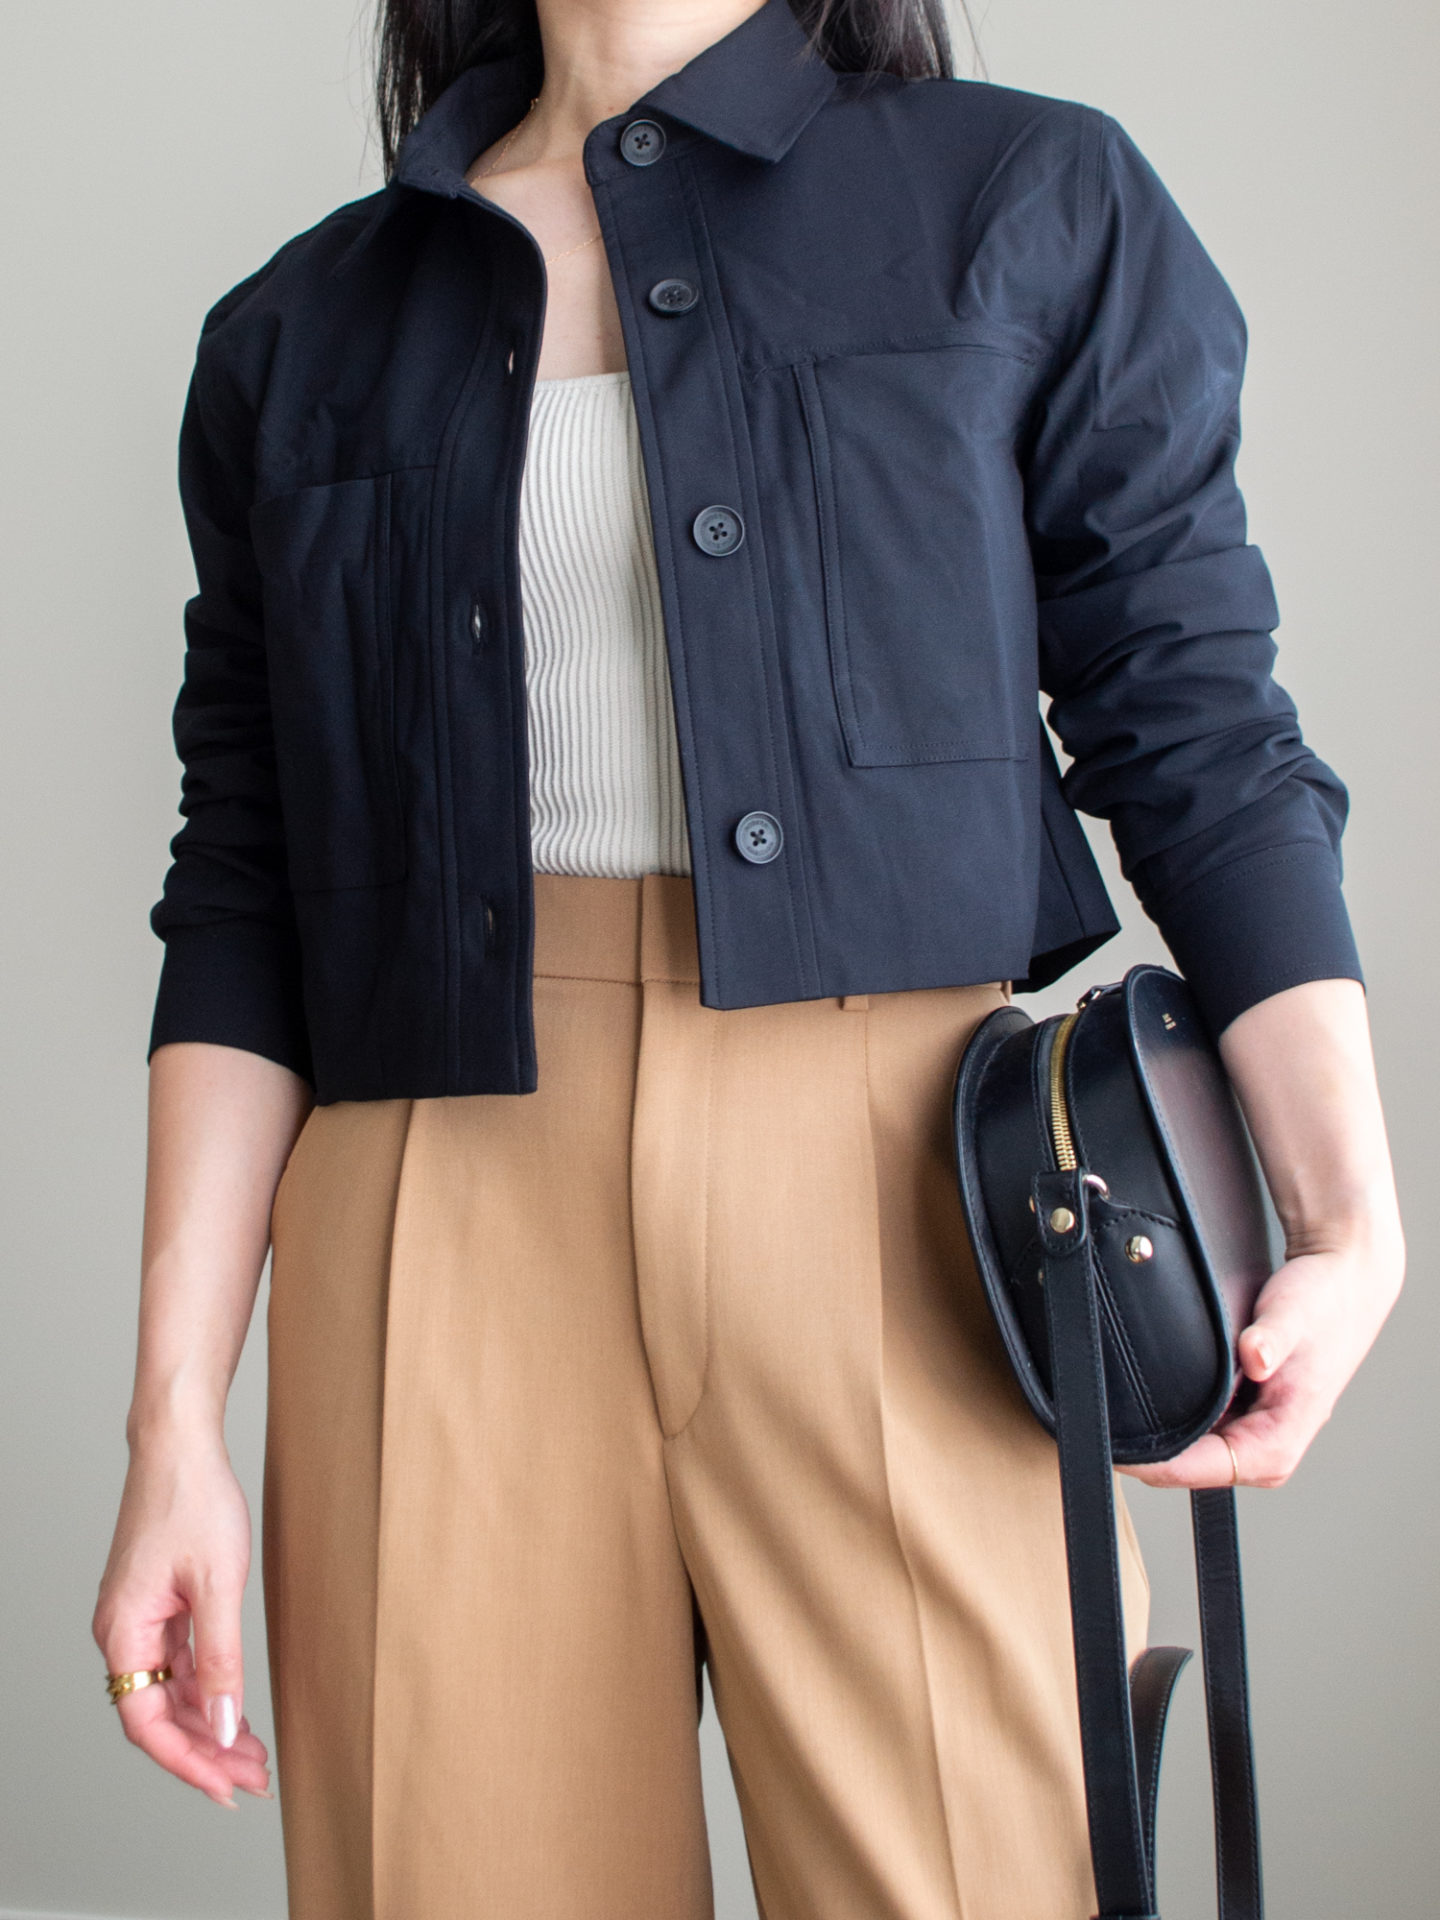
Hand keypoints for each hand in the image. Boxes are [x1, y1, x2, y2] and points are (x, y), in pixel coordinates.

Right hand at [92, 1430, 271, 1806]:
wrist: (181, 1444)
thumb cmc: (194, 1499)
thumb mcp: (218, 1584)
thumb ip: (221, 1658)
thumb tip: (224, 1723)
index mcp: (122, 1631)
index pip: (146, 1724)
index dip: (186, 1762)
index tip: (226, 1789)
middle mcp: (122, 1631)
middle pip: (158, 1714)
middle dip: (205, 1752)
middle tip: (255, 1780)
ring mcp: (139, 1618)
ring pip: (170, 1692)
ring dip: (209, 1724)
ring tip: (253, 1755)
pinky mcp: (158, 1604)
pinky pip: (179, 1664)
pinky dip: (208, 1688)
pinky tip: (235, 1709)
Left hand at [1119, 1226, 1403, 1489]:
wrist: (1342, 1284)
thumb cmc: (1322, 1303)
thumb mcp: (1293, 1315)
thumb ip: (1271, 1338)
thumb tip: (1255, 1357)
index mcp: (1277, 1444)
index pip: (1199, 1470)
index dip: (1152, 1461)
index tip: (1111, 1446)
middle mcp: (1264, 1452)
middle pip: (1185, 1468)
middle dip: (1143, 1450)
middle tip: (1095, 1418)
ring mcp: (1252, 1437)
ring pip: (1186, 1452)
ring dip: (1154, 1435)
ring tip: (1113, 1407)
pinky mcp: (1242, 1420)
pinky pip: (1195, 1431)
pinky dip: (1169, 1419)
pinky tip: (1147, 1395)